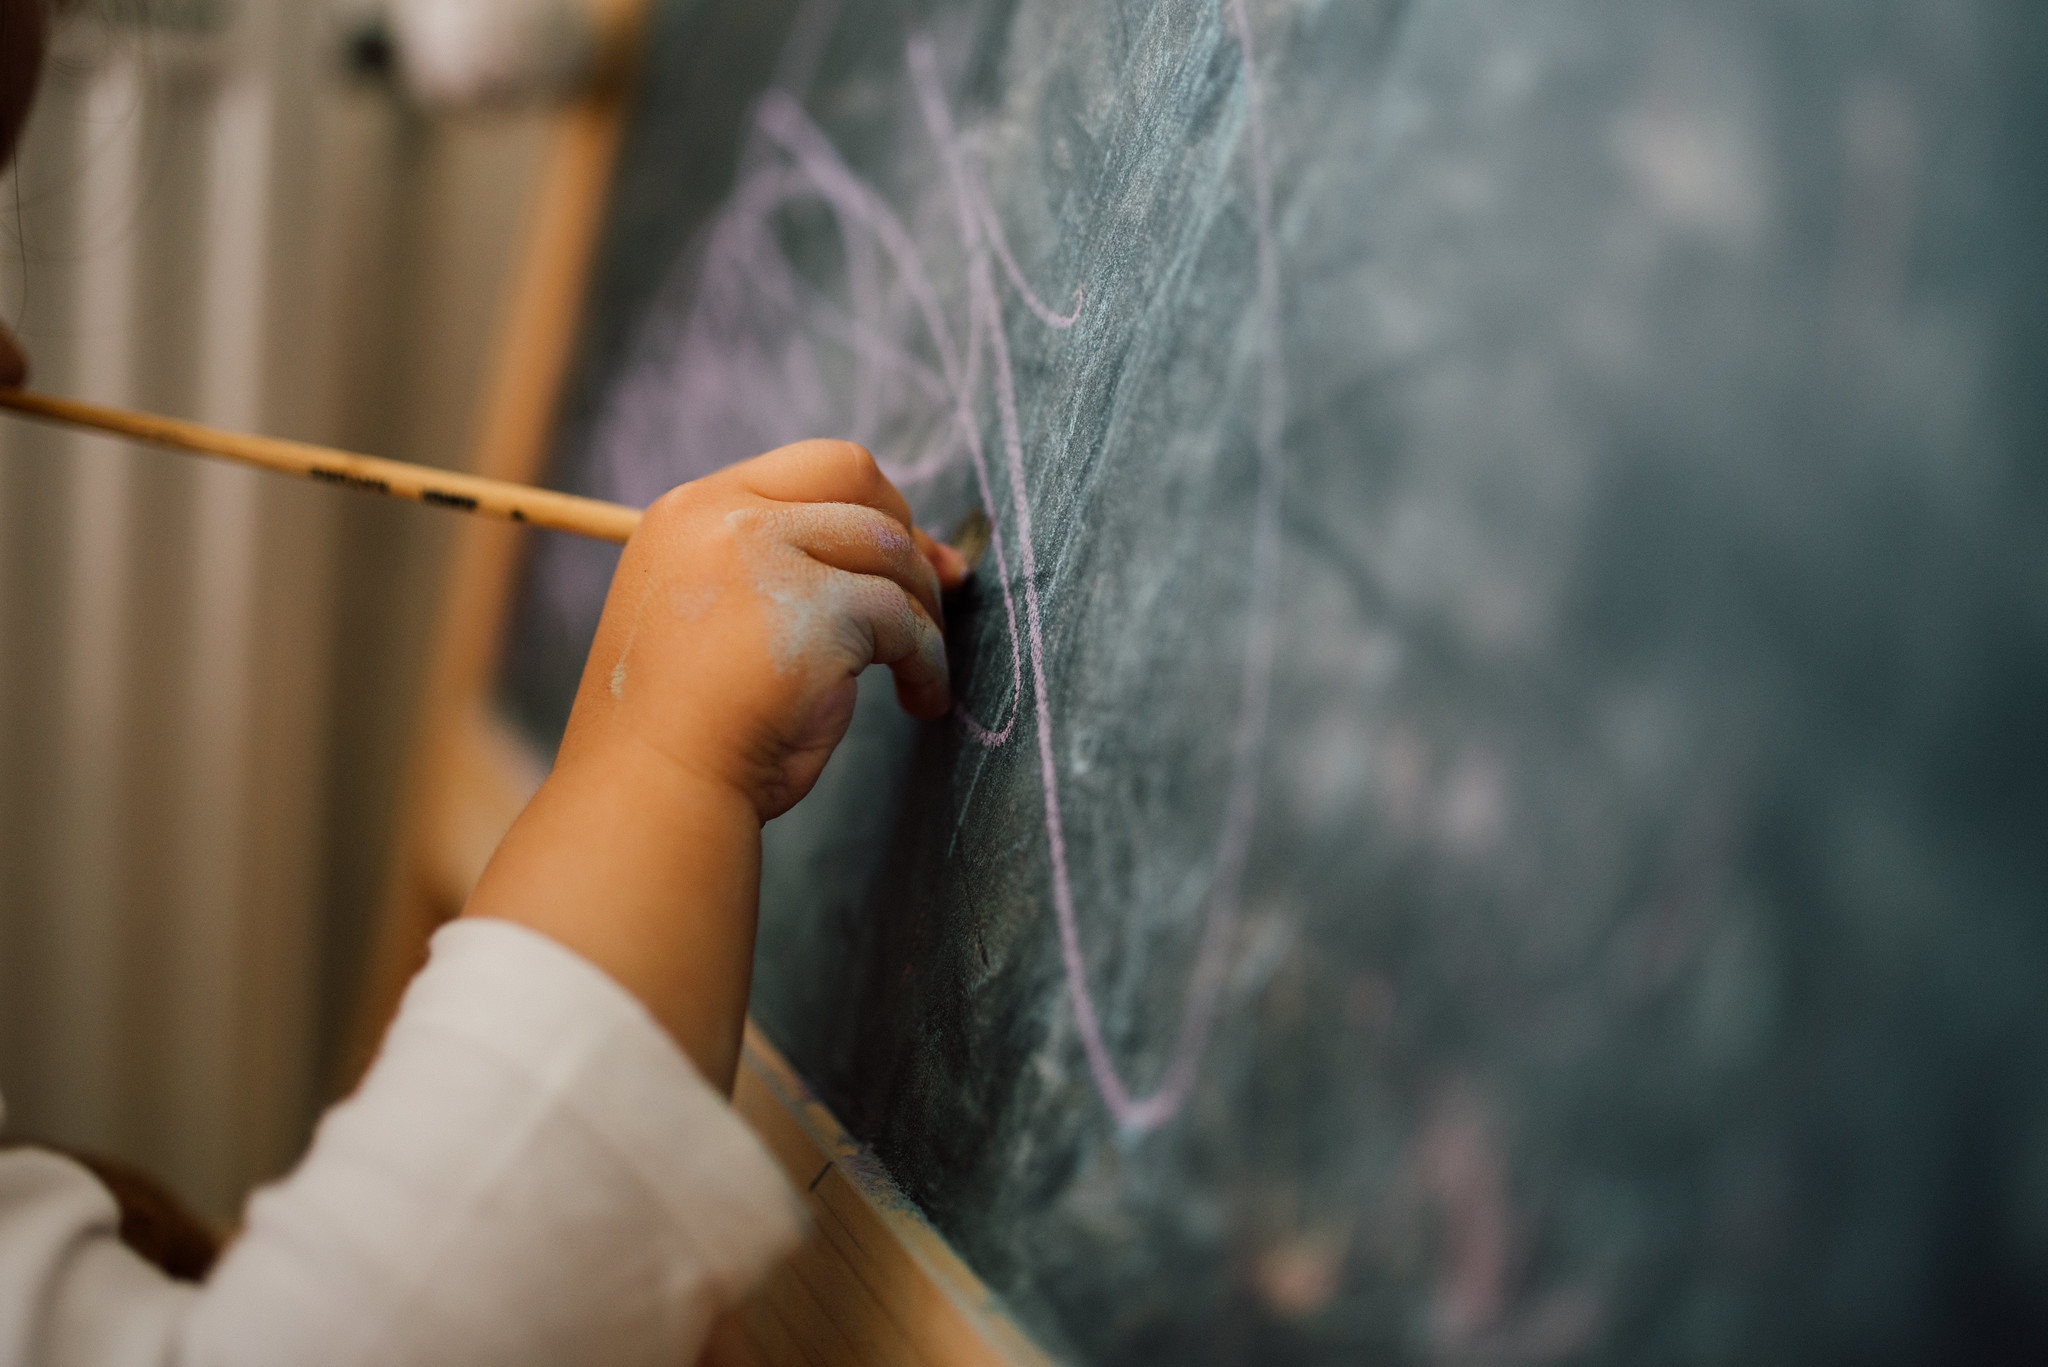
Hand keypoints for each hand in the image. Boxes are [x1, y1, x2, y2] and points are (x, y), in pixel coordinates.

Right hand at [463, 440, 967, 1090]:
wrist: (652, 792)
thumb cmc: (681, 733)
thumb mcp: (712, 623)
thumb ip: (772, 573)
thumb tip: (896, 552)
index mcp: (687, 515)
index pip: (806, 472)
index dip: (869, 506)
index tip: (906, 555)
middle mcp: (720, 517)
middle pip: (855, 476)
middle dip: (908, 530)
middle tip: (942, 593)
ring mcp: (765, 554)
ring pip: (890, 550)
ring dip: (922, 614)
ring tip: (917, 675)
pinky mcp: (815, 607)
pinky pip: (904, 619)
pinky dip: (927, 663)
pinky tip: (920, 703)